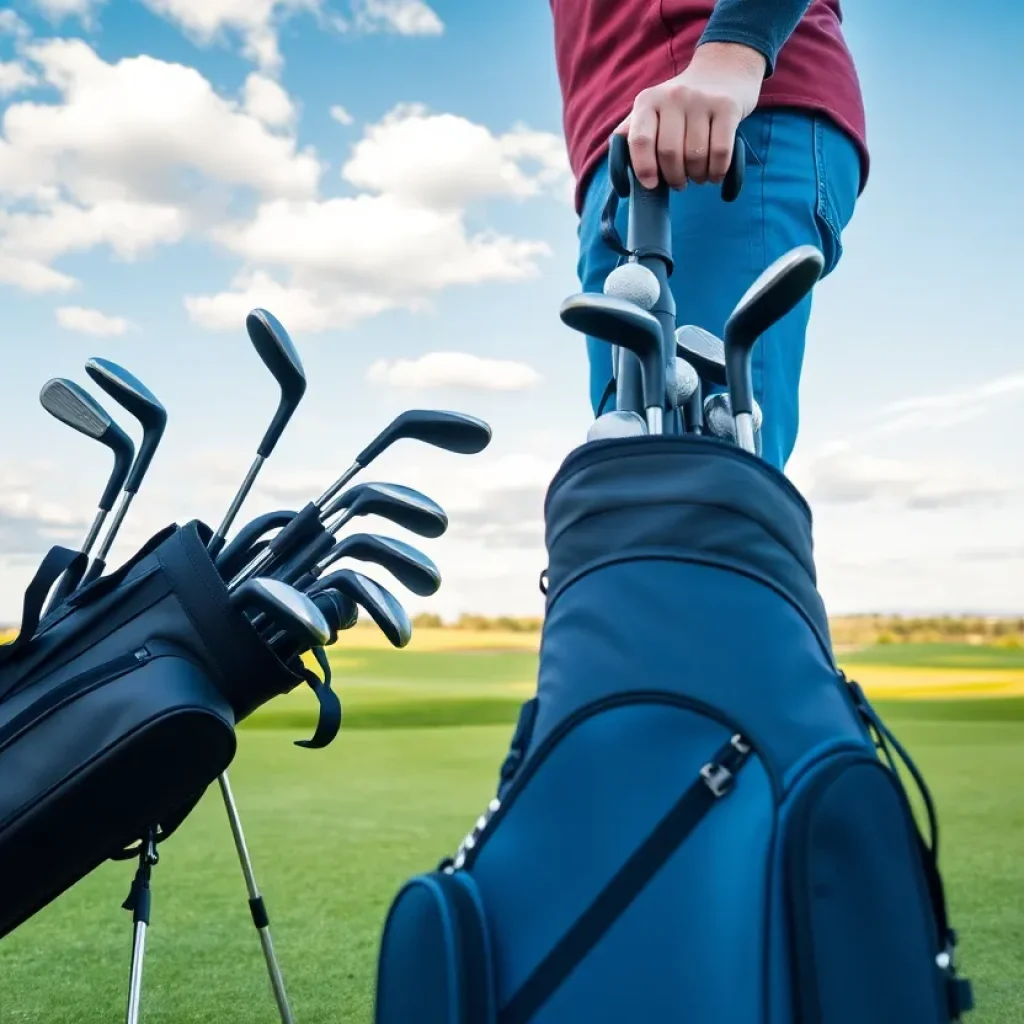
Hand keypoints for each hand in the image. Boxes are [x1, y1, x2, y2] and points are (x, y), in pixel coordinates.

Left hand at [615, 42, 765, 189]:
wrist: (723, 70)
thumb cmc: (681, 105)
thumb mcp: (652, 110)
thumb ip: (632, 133)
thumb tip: (617, 164)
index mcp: (648, 101)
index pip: (640, 141)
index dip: (644, 168)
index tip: (651, 184)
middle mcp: (673, 96)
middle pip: (669, 153)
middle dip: (674, 178)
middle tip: (679, 182)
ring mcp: (701, 100)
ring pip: (695, 156)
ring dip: (697, 177)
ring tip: (698, 176)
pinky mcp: (728, 107)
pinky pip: (720, 152)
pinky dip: (717, 171)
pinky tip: (715, 174)